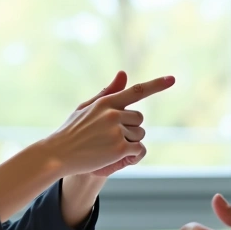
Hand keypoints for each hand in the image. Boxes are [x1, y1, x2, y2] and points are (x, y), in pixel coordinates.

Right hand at [45, 71, 174, 177]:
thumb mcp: (86, 107)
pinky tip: (114, 156)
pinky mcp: (119, 148)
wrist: (58, 154)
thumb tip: (123, 73)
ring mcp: (116, 131)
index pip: (136, 91)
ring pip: (140, 135)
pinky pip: (138, 149)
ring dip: (130, 142)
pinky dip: (132, 155)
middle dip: (130, 128)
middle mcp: (113, 114)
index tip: (172, 79)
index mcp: (106, 102)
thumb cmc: (72, 131)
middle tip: (109, 137)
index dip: (156, 85)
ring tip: (107, 147)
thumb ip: (108, 92)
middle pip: (139, 119)